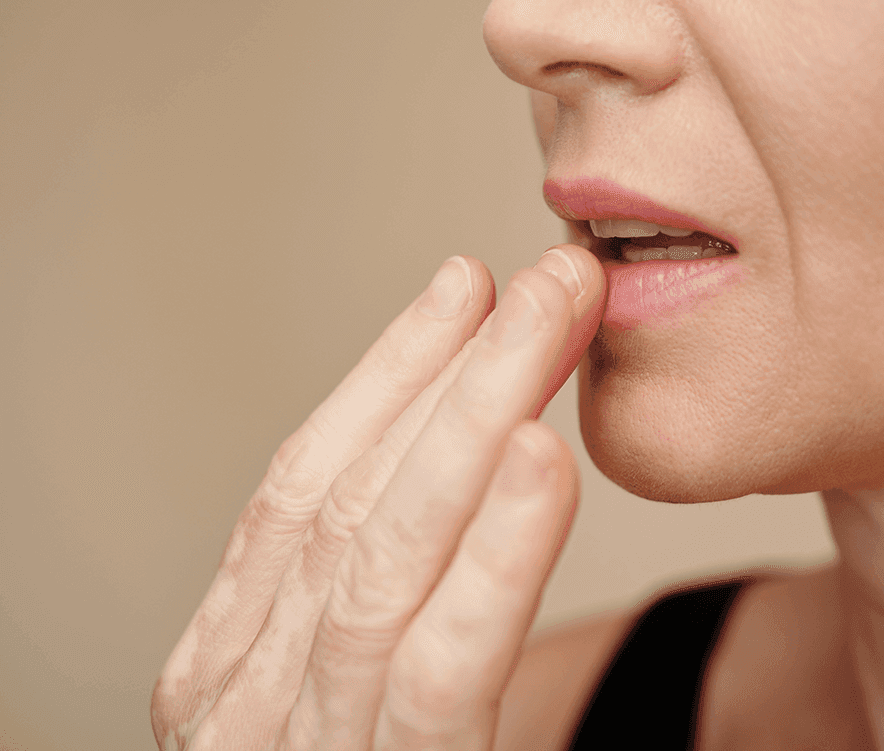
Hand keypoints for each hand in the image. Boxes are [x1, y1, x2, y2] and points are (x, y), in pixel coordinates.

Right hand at [152, 244, 605, 749]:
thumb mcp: (359, 712)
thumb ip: (380, 625)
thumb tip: (457, 492)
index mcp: (233, 667)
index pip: (307, 487)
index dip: (387, 376)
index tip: (464, 289)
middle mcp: (247, 698)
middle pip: (352, 498)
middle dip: (454, 371)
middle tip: (545, 278)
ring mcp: (299, 744)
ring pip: (386, 551)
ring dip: (475, 414)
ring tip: (553, 319)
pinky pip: (441, 663)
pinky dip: (492, 555)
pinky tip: (540, 458)